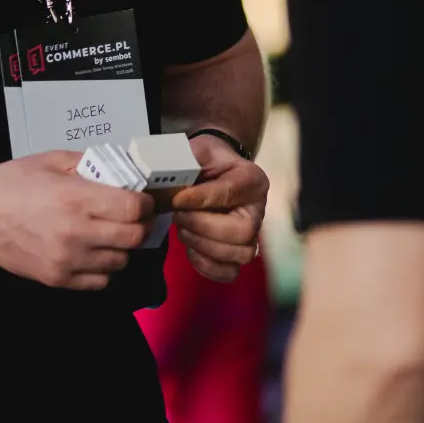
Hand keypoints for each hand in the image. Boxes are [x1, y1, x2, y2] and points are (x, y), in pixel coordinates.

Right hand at [0, 151, 150, 289]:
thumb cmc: (11, 182)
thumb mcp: (52, 160)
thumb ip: (89, 164)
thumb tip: (121, 172)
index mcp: (76, 199)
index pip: (134, 208)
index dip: (145, 203)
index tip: (142, 199)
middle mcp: (76, 232)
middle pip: (133, 237)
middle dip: (139, 225)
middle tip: (132, 218)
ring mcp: (67, 260)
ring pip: (120, 262)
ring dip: (122, 248)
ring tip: (110, 235)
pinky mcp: (57, 279)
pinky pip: (99, 281)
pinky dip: (103, 269)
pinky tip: (93, 253)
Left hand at [169, 134, 268, 283]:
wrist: (213, 170)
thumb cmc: (206, 161)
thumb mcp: (197, 151)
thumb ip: (186, 162)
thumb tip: (166, 183)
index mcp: (252, 179)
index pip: (230, 193)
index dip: (201, 199)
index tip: (176, 200)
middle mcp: (257, 209)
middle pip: (242, 231)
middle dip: (203, 227)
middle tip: (178, 216)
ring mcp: (252, 234)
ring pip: (239, 254)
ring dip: (204, 246)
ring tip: (183, 230)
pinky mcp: (238, 252)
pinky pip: (230, 271)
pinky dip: (207, 266)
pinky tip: (190, 249)